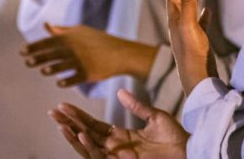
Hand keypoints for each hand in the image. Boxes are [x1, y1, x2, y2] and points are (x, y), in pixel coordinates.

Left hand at [21, 24, 157, 86]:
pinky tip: (59, 83)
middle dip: (38, 57)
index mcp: (71, 38)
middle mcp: (75, 48)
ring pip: (63, 65)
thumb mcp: (80, 31)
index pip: (48, 41)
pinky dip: (67, 81)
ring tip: (43, 71)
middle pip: (53, 53)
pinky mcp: (89, 73)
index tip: (22, 52)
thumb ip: (61, 30)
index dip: (34, 46)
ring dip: (52, 69)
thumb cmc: (97, 41)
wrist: (119, 53)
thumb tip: (45, 25)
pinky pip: (75, 78)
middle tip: (26, 63)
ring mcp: (82, 61)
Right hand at [50, 89, 187, 157]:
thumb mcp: (155, 117)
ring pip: (88, 148)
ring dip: (73, 135)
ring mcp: (118, 158)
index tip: (64, 104)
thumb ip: (136, 106)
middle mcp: (116, 149)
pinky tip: (80, 133)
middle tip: (53, 112)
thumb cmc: (176, 138)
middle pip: (85, 135)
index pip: (94, 125)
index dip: (78, 116)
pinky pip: (99, 157)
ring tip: (61, 123)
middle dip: (69, 124)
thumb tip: (119, 92)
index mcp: (122, 137)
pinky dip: (88, 146)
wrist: (190, 152)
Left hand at [167, 0, 214, 95]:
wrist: (198, 83)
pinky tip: (208, 10)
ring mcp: (187, 33)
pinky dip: (202, 13)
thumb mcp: (189, 26)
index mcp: (174, 18)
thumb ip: (186, 2)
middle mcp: (178, 24)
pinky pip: (198, 23)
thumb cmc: (193, 55)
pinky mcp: (197, 43)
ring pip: (187, 8)